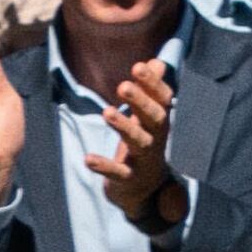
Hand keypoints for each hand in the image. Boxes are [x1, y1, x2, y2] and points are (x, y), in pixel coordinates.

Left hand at [88, 56, 183, 229]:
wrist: (145, 189)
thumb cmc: (144, 143)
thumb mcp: (147, 116)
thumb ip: (151, 90)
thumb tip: (156, 61)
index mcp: (160, 122)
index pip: (163, 100)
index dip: (153, 84)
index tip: (138, 67)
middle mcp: (157, 139)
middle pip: (155, 119)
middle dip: (141, 102)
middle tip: (123, 86)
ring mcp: (145, 160)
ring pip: (139, 142)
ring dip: (125, 127)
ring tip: (107, 112)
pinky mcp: (129, 179)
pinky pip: (119, 173)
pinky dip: (105, 167)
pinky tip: (88, 158)